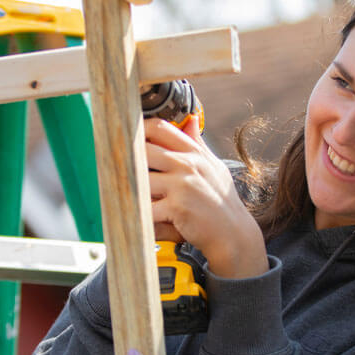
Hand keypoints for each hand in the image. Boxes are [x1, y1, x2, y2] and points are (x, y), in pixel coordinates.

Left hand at [144, 118, 267, 278]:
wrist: (233, 233)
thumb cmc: (221, 201)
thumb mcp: (213, 167)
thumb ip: (197, 144)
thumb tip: (190, 121)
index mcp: (194, 153)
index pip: (160, 128)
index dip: (139, 131)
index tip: (130, 141)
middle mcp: (187, 165)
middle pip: (143, 150)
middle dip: (129, 160)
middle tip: (121, 169)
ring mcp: (182, 185)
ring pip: (140, 178)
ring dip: (132, 188)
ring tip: (131, 195)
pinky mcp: (177, 207)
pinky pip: (147, 207)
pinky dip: (140, 212)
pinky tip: (140, 215)